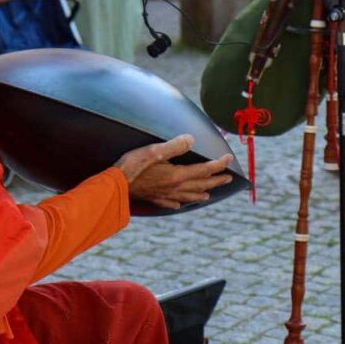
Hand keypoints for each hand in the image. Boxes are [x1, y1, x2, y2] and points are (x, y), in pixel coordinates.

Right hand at [114, 134, 233, 209]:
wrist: (115, 186)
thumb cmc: (132, 166)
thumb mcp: (154, 151)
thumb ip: (174, 146)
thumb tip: (192, 139)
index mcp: (177, 175)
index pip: (204, 170)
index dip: (219, 164)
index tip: (230, 159)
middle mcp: (175, 188)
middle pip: (201, 184)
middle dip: (216, 180)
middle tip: (229, 178)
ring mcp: (165, 195)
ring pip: (189, 196)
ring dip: (202, 193)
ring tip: (210, 193)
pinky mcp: (155, 198)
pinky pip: (172, 202)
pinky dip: (181, 202)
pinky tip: (181, 203)